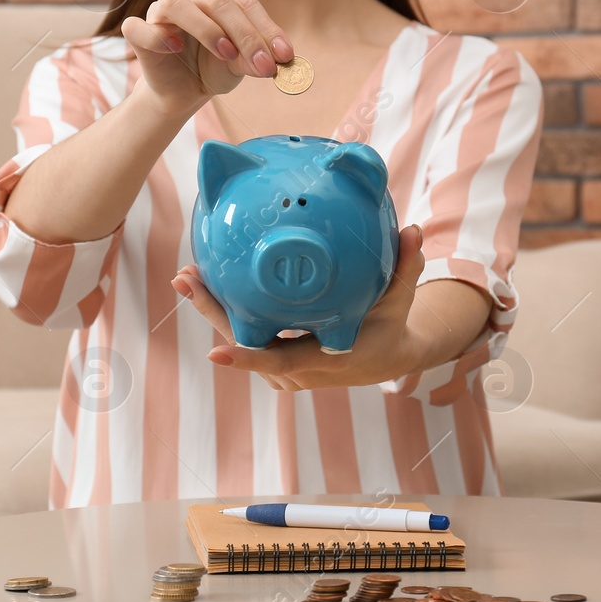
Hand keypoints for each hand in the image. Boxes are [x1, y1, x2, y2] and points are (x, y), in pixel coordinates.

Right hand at [120, 0, 293, 115]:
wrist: (185, 90)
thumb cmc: (215, 65)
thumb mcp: (242, 61)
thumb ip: (254, 55)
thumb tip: (271, 62)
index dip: (265, 27)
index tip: (285, 55)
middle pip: (215, 0)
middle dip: (244, 34)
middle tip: (263, 64)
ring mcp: (158, 7)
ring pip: (176, 3)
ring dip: (206, 29)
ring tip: (227, 55)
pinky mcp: (139, 32)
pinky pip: (140, 27)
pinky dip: (159, 36)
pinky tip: (177, 49)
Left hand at [169, 224, 426, 390]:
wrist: (385, 358)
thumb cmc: (390, 326)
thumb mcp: (401, 300)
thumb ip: (406, 267)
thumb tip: (415, 230)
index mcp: (323, 361)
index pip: (279, 363)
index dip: (246, 360)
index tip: (214, 354)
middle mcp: (295, 371)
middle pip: (243, 344)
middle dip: (211, 312)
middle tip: (185, 279)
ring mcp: (281, 369)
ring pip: (238, 337)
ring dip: (210, 308)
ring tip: (186, 275)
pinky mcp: (274, 359)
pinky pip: (244, 332)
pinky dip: (224, 308)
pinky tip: (205, 279)